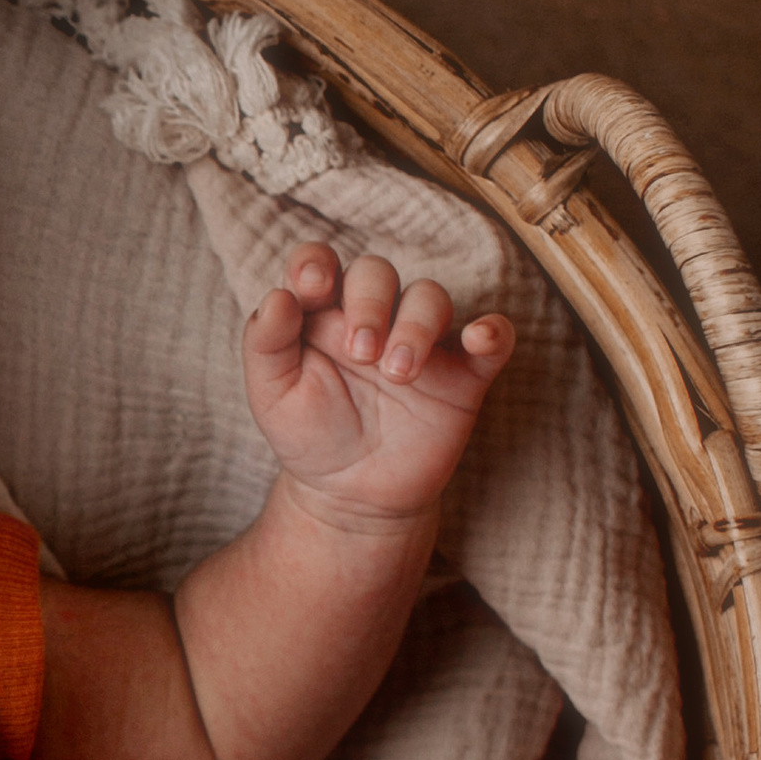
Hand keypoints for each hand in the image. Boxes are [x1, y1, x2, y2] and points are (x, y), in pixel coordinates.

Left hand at [244, 244, 513, 526]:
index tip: (312, 286)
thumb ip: (267, 343)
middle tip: (360, 353)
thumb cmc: (310, 435)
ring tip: (397, 374)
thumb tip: (278, 297)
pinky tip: (480, 338)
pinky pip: (493, 338)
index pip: (320, 263)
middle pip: (378, 272)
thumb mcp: (272, 395)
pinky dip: (493, 331)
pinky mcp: (462, 375)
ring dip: (416, 325)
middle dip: (369, 302)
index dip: (316, 262)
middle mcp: (374, 317)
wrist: (351, 497)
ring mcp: (422, 342)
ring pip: (430, 297)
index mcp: (321, 314)